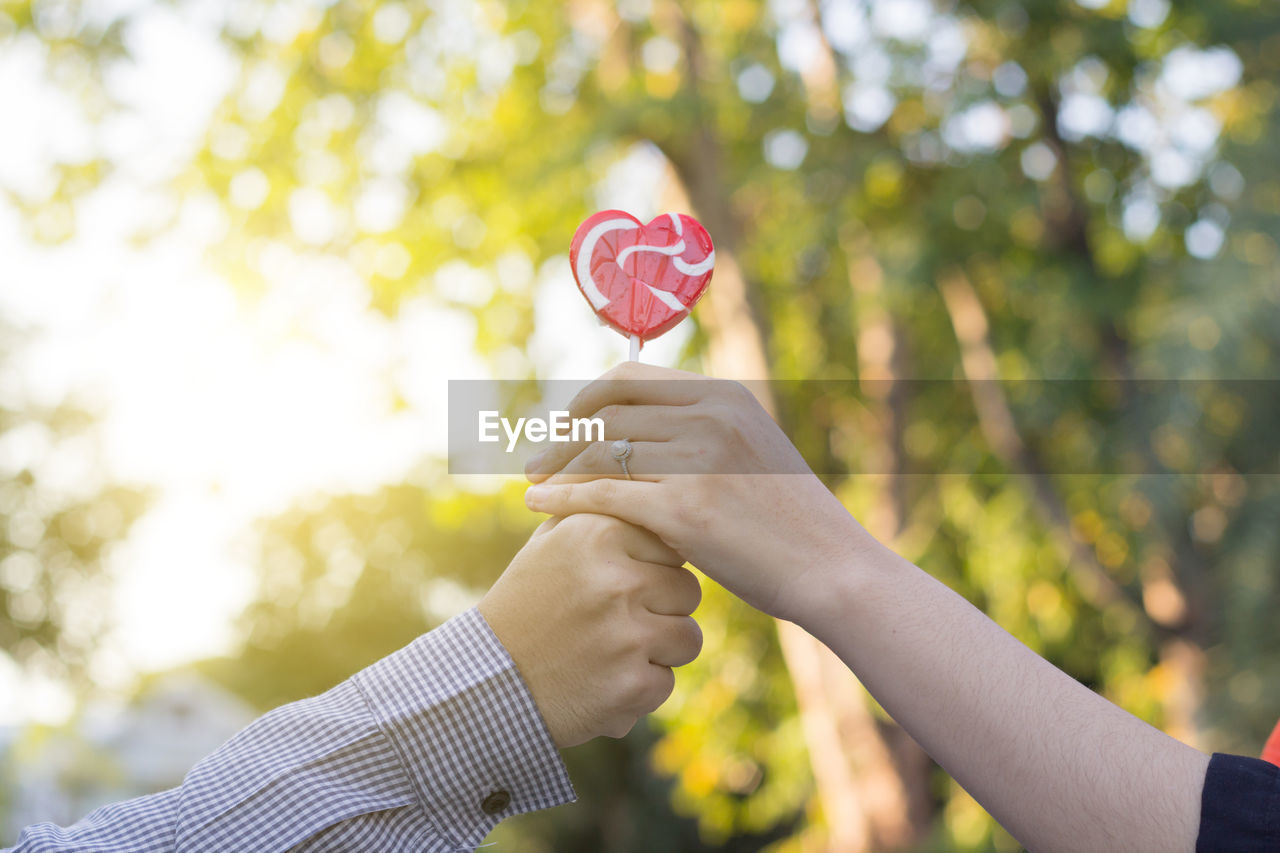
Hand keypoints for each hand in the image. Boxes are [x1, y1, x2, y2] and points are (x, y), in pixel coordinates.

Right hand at [478, 512, 702, 747]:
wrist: (489, 680)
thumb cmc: (526, 603)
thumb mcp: (550, 543)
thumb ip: (598, 512)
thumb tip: (644, 485)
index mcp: (597, 534)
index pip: (670, 545)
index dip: (653, 570)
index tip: (624, 585)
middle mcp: (616, 580)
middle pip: (687, 590)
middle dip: (662, 609)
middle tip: (618, 623)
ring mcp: (627, 635)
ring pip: (688, 637)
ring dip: (658, 650)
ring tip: (613, 651)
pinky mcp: (633, 685)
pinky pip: (668, 681)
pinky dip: (640, 688)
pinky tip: (603, 680)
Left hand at [522, 362, 867, 622]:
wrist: (830, 568)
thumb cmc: (788, 520)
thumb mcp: (752, 450)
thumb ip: (703, 430)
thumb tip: (645, 426)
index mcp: (724, 395)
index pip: (629, 378)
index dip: (585, 400)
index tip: (565, 426)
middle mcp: (709, 417)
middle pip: (606, 414)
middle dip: (562, 435)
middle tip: (536, 459)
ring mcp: (698, 461)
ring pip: (600, 453)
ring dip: (556, 467)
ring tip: (532, 483)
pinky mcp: (685, 510)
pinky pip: (603, 494)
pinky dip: (562, 497)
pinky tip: (537, 506)